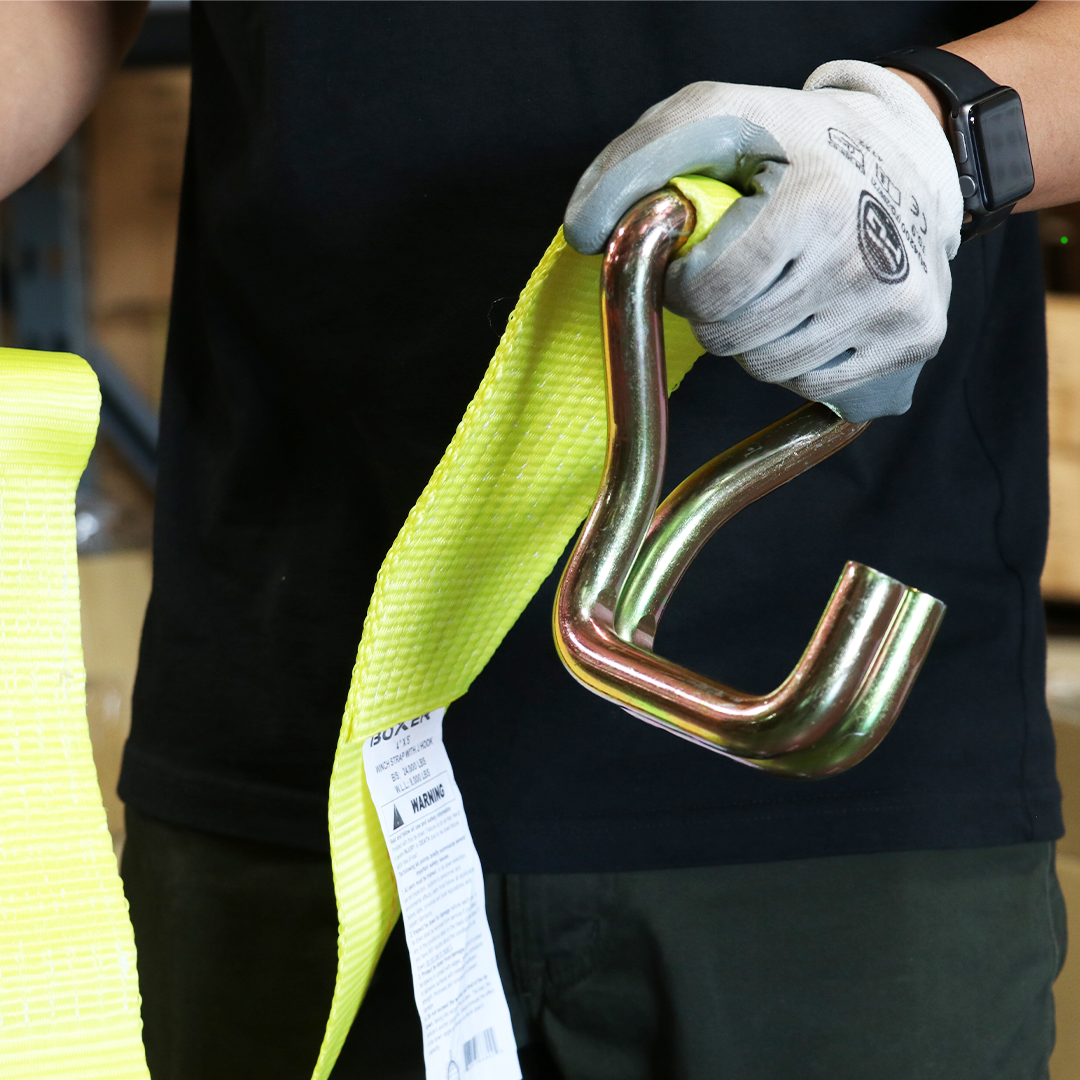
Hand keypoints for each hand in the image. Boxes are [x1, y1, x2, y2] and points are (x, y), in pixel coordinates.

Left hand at [564, 61, 962, 421]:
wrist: (909, 153)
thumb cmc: (793, 141)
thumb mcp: (708, 118)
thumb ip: (631, 165)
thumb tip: (585, 234)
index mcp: (811, 205)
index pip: (706, 296)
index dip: (684, 283)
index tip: (698, 257)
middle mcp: (862, 262)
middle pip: (734, 339)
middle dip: (719, 310)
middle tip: (745, 265)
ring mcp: (894, 307)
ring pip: (769, 369)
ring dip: (756, 336)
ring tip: (782, 281)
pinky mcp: (913, 340)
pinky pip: (813, 385)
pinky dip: (798, 357)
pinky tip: (815, 307)